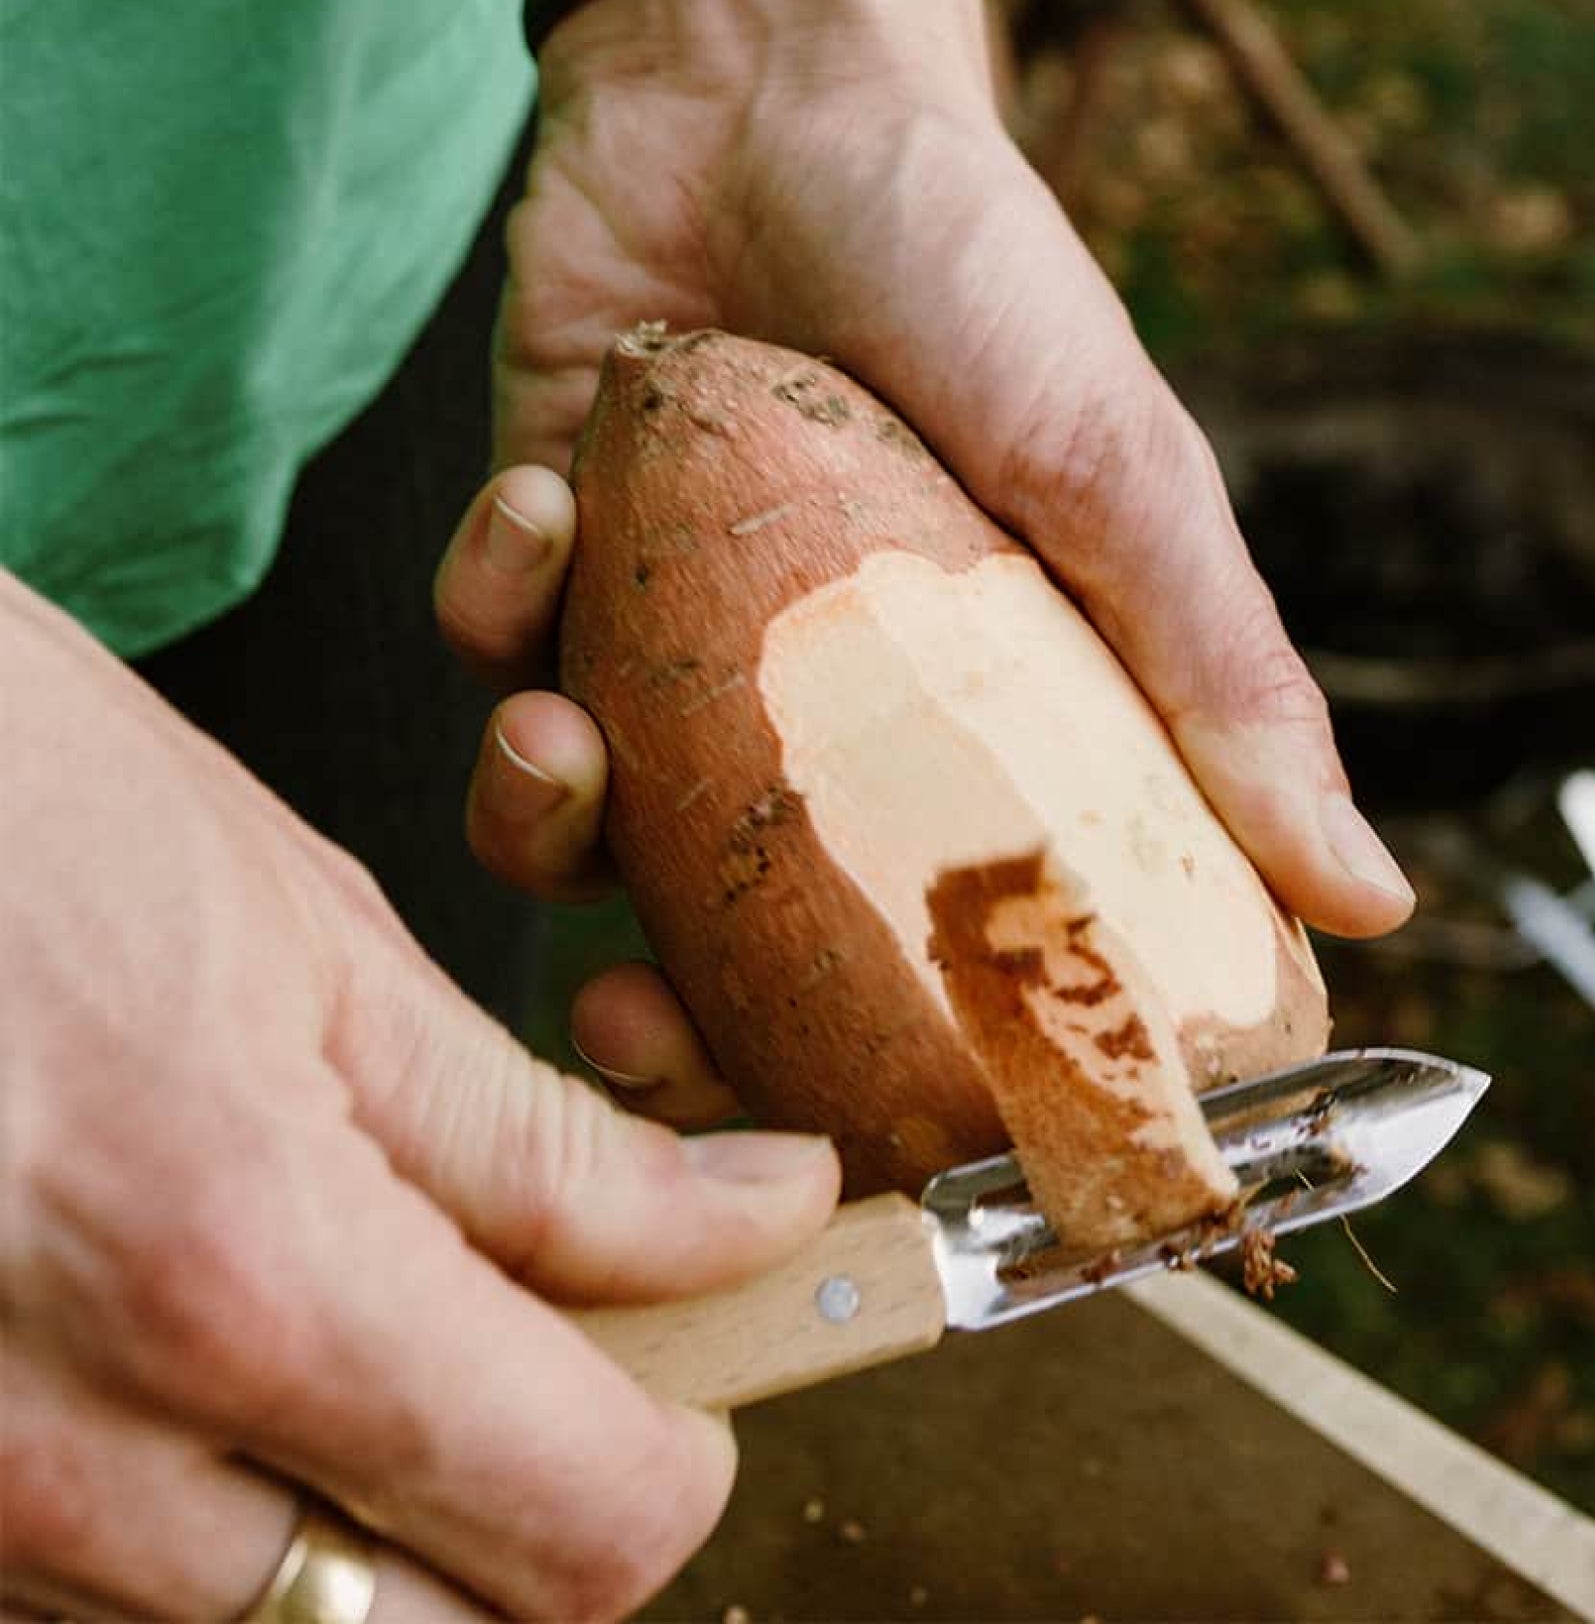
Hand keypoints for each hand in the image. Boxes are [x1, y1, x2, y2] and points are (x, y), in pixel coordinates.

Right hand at [0, 573, 838, 1619]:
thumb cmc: (20, 813)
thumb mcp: (322, 950)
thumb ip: (553, 1148)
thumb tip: (756, 1218)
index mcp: (239, 1278)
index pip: (580, 1523)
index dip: (691, 1446)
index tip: (720, 1346)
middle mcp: (68, 1457)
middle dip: (548, 1500)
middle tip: (573, 1335)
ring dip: (382, 1506)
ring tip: (391, 1307)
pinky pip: (107, 1596)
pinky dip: (220, 1507)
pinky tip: (221, 1340)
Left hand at [434, 0, 1413, 1112]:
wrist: (775, 73)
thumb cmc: (975, 269)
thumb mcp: (1120, 478)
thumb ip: (1225, 679)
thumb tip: (1367, 901)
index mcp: (956, 717)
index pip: (927, 936)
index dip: (882, 1056)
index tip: (848, 1139)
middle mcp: (812, 698)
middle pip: (730, 927)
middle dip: (665, 1004)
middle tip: (636, 1031)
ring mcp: (675, 628)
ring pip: (577, 816)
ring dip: (541, 813)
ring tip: (561, 744)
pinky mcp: (553, 545)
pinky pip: (488, 641)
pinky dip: (496, 600)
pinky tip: (541, 509)